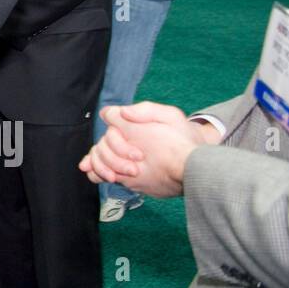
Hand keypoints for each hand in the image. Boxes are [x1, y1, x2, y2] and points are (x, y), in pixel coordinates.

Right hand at [79, 102, 219, 197]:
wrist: (192, 165)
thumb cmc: (182, 137)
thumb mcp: (169, 117)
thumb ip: (145, 110)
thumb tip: (122, 112)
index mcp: (130, 125)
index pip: (109, 127)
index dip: (117, 140)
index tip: (138, 154)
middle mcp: (122, 140)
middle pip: (102, 145)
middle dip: (115, 159)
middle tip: (135, 168)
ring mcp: (120, 157)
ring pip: (98, 157)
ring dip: (104, 167)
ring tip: (120, 176)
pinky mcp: (121, 173)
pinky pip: (98, 172)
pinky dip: (95, 172)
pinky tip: (104, 176)